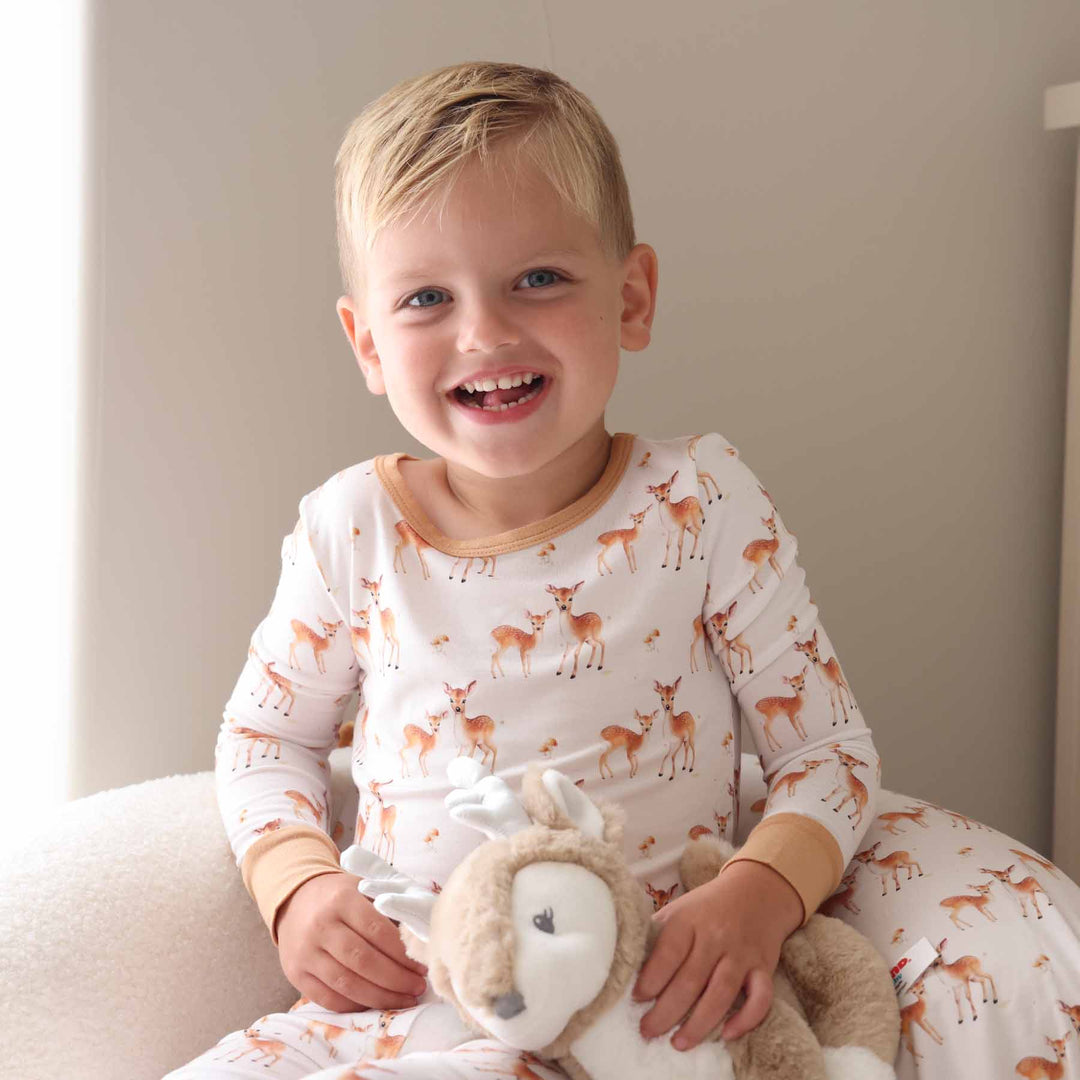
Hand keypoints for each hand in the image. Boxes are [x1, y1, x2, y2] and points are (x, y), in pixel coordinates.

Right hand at [275, 871, 429, 1012]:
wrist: (294, 899)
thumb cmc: (339, 895)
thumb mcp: (362, 887)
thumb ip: (388, 906)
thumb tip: (420, 935)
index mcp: (342, 899)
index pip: (378, 931)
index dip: (403, 953)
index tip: (422, 965)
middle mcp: (321, 926)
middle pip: (364, 961)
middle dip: (396, 979)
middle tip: (419, 987)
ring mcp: (306, 952)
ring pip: (347, 984)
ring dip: (381, 997)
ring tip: (405, 1000)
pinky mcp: (295, 973)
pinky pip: (328, 999)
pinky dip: (355, 1005)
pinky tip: (376, 1004)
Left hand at [631, 861, 802, 1050]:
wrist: (756, 890)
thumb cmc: (707, 907)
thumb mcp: (679, 910)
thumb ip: (657, 936)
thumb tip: (629, 967)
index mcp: (688, 920)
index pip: (667, 953)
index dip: (650, 979)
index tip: (636, 1000)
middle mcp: (715, 936)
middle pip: (690, 981)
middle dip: (666, 1012)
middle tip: (648, 1031)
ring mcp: (741, 953)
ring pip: (720, 993)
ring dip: (698, 1023)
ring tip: (678, 1043)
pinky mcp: (764, 966)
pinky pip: (760, 997)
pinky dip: (746, 1019)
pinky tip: (727, 1034)